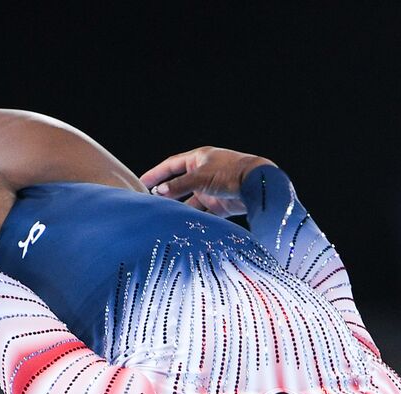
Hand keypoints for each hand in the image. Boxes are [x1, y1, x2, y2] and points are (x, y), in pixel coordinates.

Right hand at [139, 146, 273, 216]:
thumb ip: (179, 186)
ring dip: (179, 209)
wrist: (259, 185)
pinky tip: (183, 226)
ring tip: (164, 217)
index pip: (171, 166)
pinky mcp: (221, 205)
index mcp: (199, 159)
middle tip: (149, 203)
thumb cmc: (231, 173)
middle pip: (180, 185)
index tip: (141, 183)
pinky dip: (194, 219)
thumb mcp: (200, 178)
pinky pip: (203, 213)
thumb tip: (159, 192)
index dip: (156, 174)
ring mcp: (213, 190)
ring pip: (191, 201)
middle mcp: (205, 174)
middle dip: (166, 194)